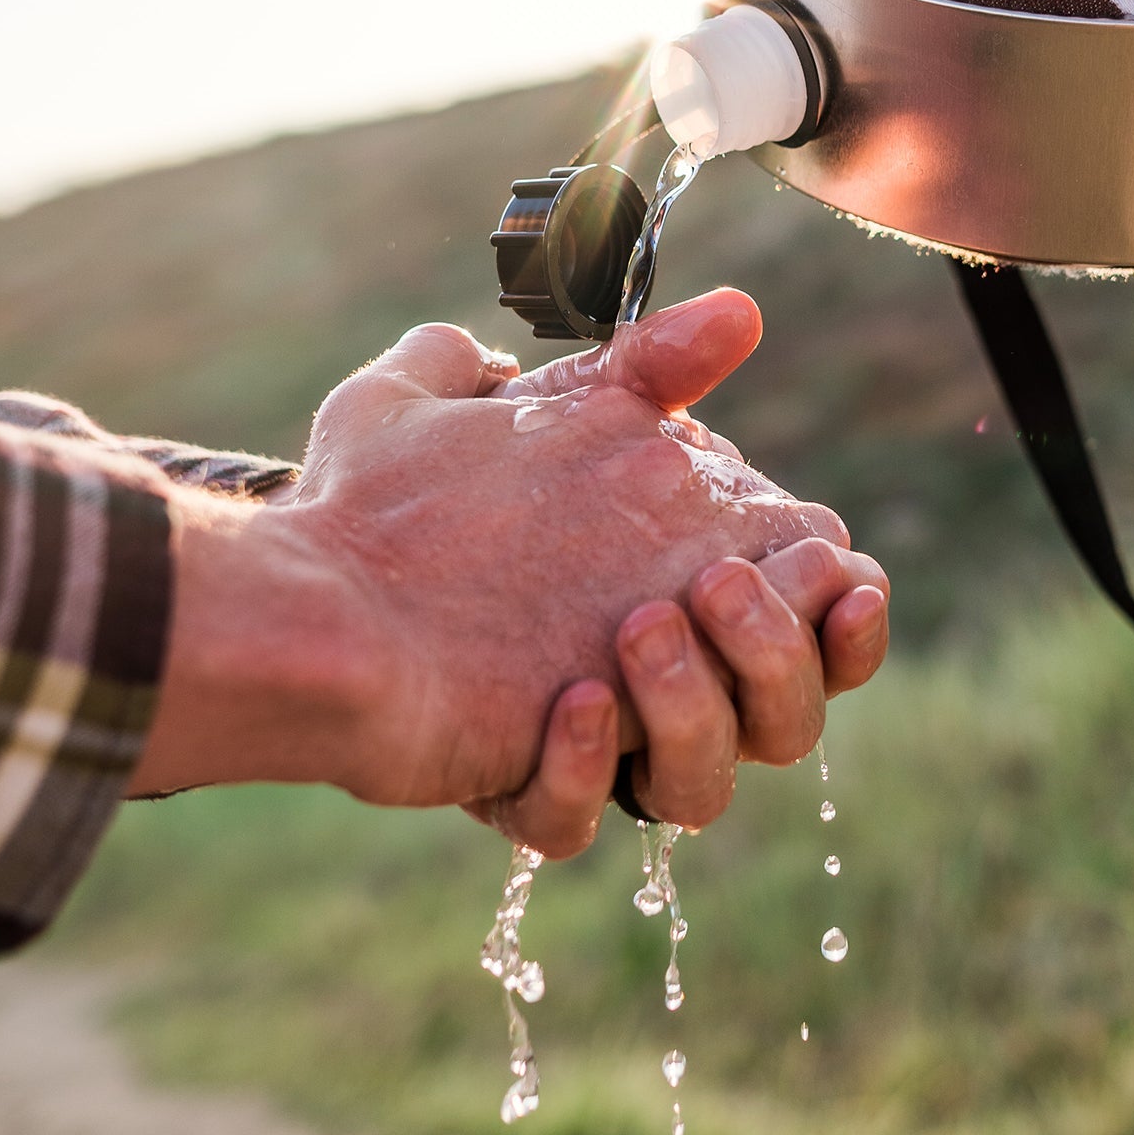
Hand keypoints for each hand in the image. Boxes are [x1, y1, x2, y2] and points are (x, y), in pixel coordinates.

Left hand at [134, 293, 886, 850]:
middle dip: (781, 659)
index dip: (846, 614)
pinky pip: (583, 824)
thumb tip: (742, 310)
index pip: (813, 626)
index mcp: (673, 588)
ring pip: (709, 791)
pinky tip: (562, 703)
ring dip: (696, 711)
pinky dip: (586, 766)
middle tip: (709, 588)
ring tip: (628, 635)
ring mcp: (587, 738)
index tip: (835, 572)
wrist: (287, 570)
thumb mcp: (526, 403)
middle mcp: (648, 674)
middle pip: (790, 722)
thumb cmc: (395, 492)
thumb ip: (640, 362)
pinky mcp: (514, 785)